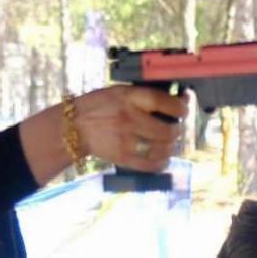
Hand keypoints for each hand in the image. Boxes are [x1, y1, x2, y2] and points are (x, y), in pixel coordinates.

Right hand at [75, 85, 189, 171]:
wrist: (73, 127)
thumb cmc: (99, 106)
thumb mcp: (119, 92)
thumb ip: (144, 97)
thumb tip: (176, 101)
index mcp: (129, 98)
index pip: (163, 102)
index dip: (180, 107)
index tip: (183, 109)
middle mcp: (129, 118)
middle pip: (168, 130)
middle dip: (177, 130)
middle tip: (174, 129)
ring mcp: (126, 140)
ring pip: (163, 149)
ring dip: (170, 147)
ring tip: (167, 144)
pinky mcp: (123, 158)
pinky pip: (151, 165)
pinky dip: (162, 163)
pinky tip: (162, 158)